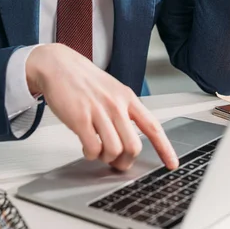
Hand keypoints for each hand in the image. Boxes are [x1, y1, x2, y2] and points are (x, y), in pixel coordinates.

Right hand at [26, 44, 178, 171]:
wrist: (58, 65)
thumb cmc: (83, 80)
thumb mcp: (111, 90)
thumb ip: (122, 111)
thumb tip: (129, 139)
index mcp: (127, 97)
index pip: (152, 126)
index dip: (164, 148)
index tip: (172, 163)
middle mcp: (116, 104)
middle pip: (133, 145)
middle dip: (125, 160)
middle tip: (116, 162)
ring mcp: (98, 111)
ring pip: (114, 150)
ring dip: (106, 158)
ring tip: (99, 152)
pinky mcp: (79, 118)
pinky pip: (93, 148)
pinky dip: (91, 154)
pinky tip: (87, 147)